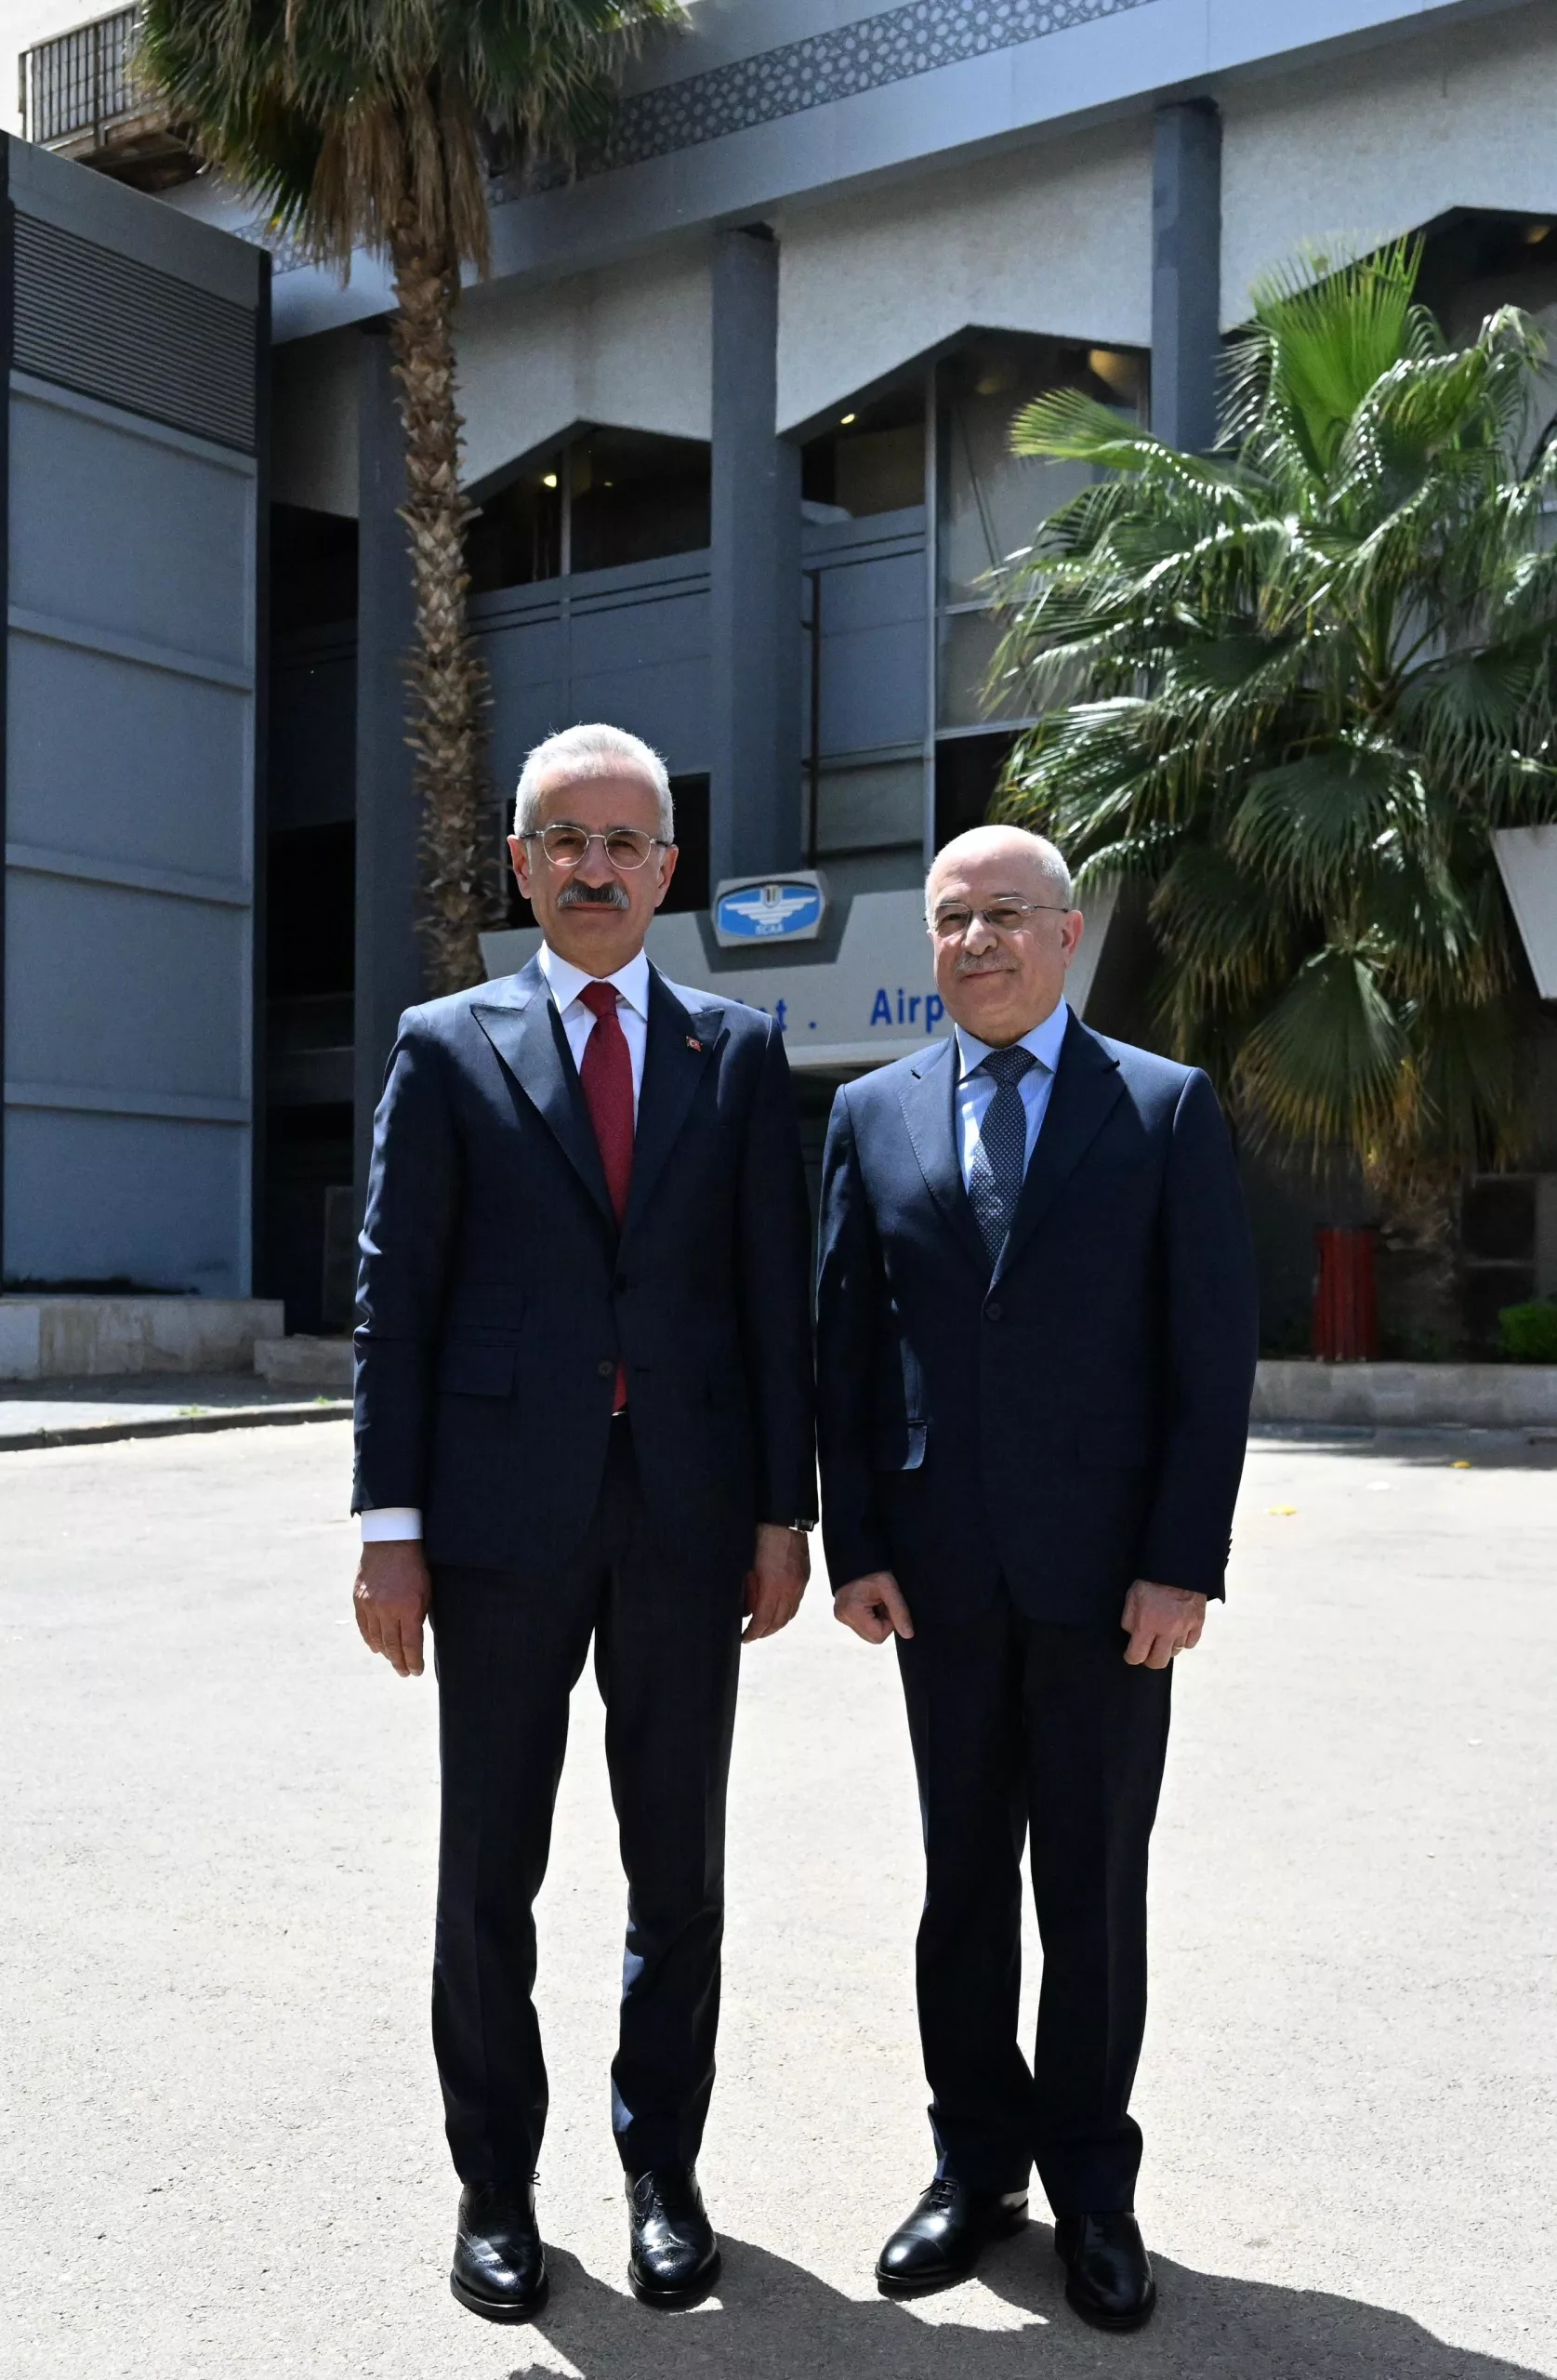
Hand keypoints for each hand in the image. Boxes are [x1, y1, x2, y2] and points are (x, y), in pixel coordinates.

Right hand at [354, 1540, 431, 1677]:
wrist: (390, 1541)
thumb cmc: (414, 1566)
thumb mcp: (426, 1591)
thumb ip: (419, 1616)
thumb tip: (414, 1639)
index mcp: (408, 1608)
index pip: (410, 1645)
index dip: (413, 1662)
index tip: (416, 1671)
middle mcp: (387, 1610)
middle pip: (392, 1646)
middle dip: (399, 1663)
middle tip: (404, 1672)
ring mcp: (370, 1605)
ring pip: (376, 1639)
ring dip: (385, 1653)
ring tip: (392, 1660)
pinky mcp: (359, 1600)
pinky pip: (363, 1627)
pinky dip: (370, 1639)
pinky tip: (376, 1646)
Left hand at [743, 1523, 809, 1642]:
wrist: (783, 1520)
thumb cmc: (760, 1539)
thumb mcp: (747, 1567)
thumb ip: (748, 1591)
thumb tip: (746, 1610)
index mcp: (772, 1586)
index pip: (763, 1620)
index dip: (753, 1632)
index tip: (744, 1638)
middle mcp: (789, 1589)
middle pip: (778, 1622)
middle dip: (764, 1633)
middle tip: (752, 1636)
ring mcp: (799, 1584)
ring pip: (789, 1615)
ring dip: (776, 1625)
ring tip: (764, 1627)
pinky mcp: (804, 1578)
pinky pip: (796, 1604)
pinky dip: (786, 1613)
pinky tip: (777, 1612)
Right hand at [833, 1570, 914, 1643]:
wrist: (858, 1557)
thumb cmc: (874, 1570)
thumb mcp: (890, 1588)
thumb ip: (900, 1612)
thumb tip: (908, 1635)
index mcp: (852, 1611)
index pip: (878, 1636)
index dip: (889, 1623)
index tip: (888, 1605)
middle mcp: (842, 1617)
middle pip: (872, 1636)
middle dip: (882, 1622)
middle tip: (883, 1602)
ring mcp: (840, 1616)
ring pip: (867, 1632)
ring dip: (876, 1619)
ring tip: (876, 1600)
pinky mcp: (841, 1614)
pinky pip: (861, 1624)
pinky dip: (869, 1616)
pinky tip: (869, 1602)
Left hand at [1121, 1579, 1206, 1668]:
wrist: (1178, 1566)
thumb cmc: (1152, 1580)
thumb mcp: (1131, 1597)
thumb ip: (1129, 1620)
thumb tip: (1133, 1636)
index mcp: (1147, 1623)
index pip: (1137, 1655)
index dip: (1131, 1657)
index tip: (1131, 1655)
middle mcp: (1167, 1630)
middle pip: (1158, 1662)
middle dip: (1149, 1659)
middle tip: (1147, 1651)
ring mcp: (1185, 1628)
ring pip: (1175, 1652)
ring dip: (1167, 1648)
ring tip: (1163, 1637)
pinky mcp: (1198, 1623)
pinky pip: (1190, 1643)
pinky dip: (1183, 1640)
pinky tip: (1177, 1631)